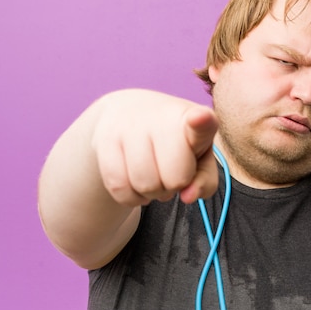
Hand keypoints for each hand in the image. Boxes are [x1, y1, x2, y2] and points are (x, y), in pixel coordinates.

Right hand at [92, 89, 218, 206]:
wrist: (131, 112)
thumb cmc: (177, 143)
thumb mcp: (200, 159)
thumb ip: (205, 182)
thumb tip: (188, 197)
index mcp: (195, 118)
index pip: (201, 122)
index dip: (201, 122)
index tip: (200, 117)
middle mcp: (162, 115)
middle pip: (175, 179)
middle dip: (175, 185)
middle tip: (171, 170)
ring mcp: (131, 124)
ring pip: (145, 186)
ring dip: (152, 193)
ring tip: (154, 174)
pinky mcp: (105, 138)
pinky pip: (119, 187)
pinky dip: (130, 197)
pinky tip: (135, 182)